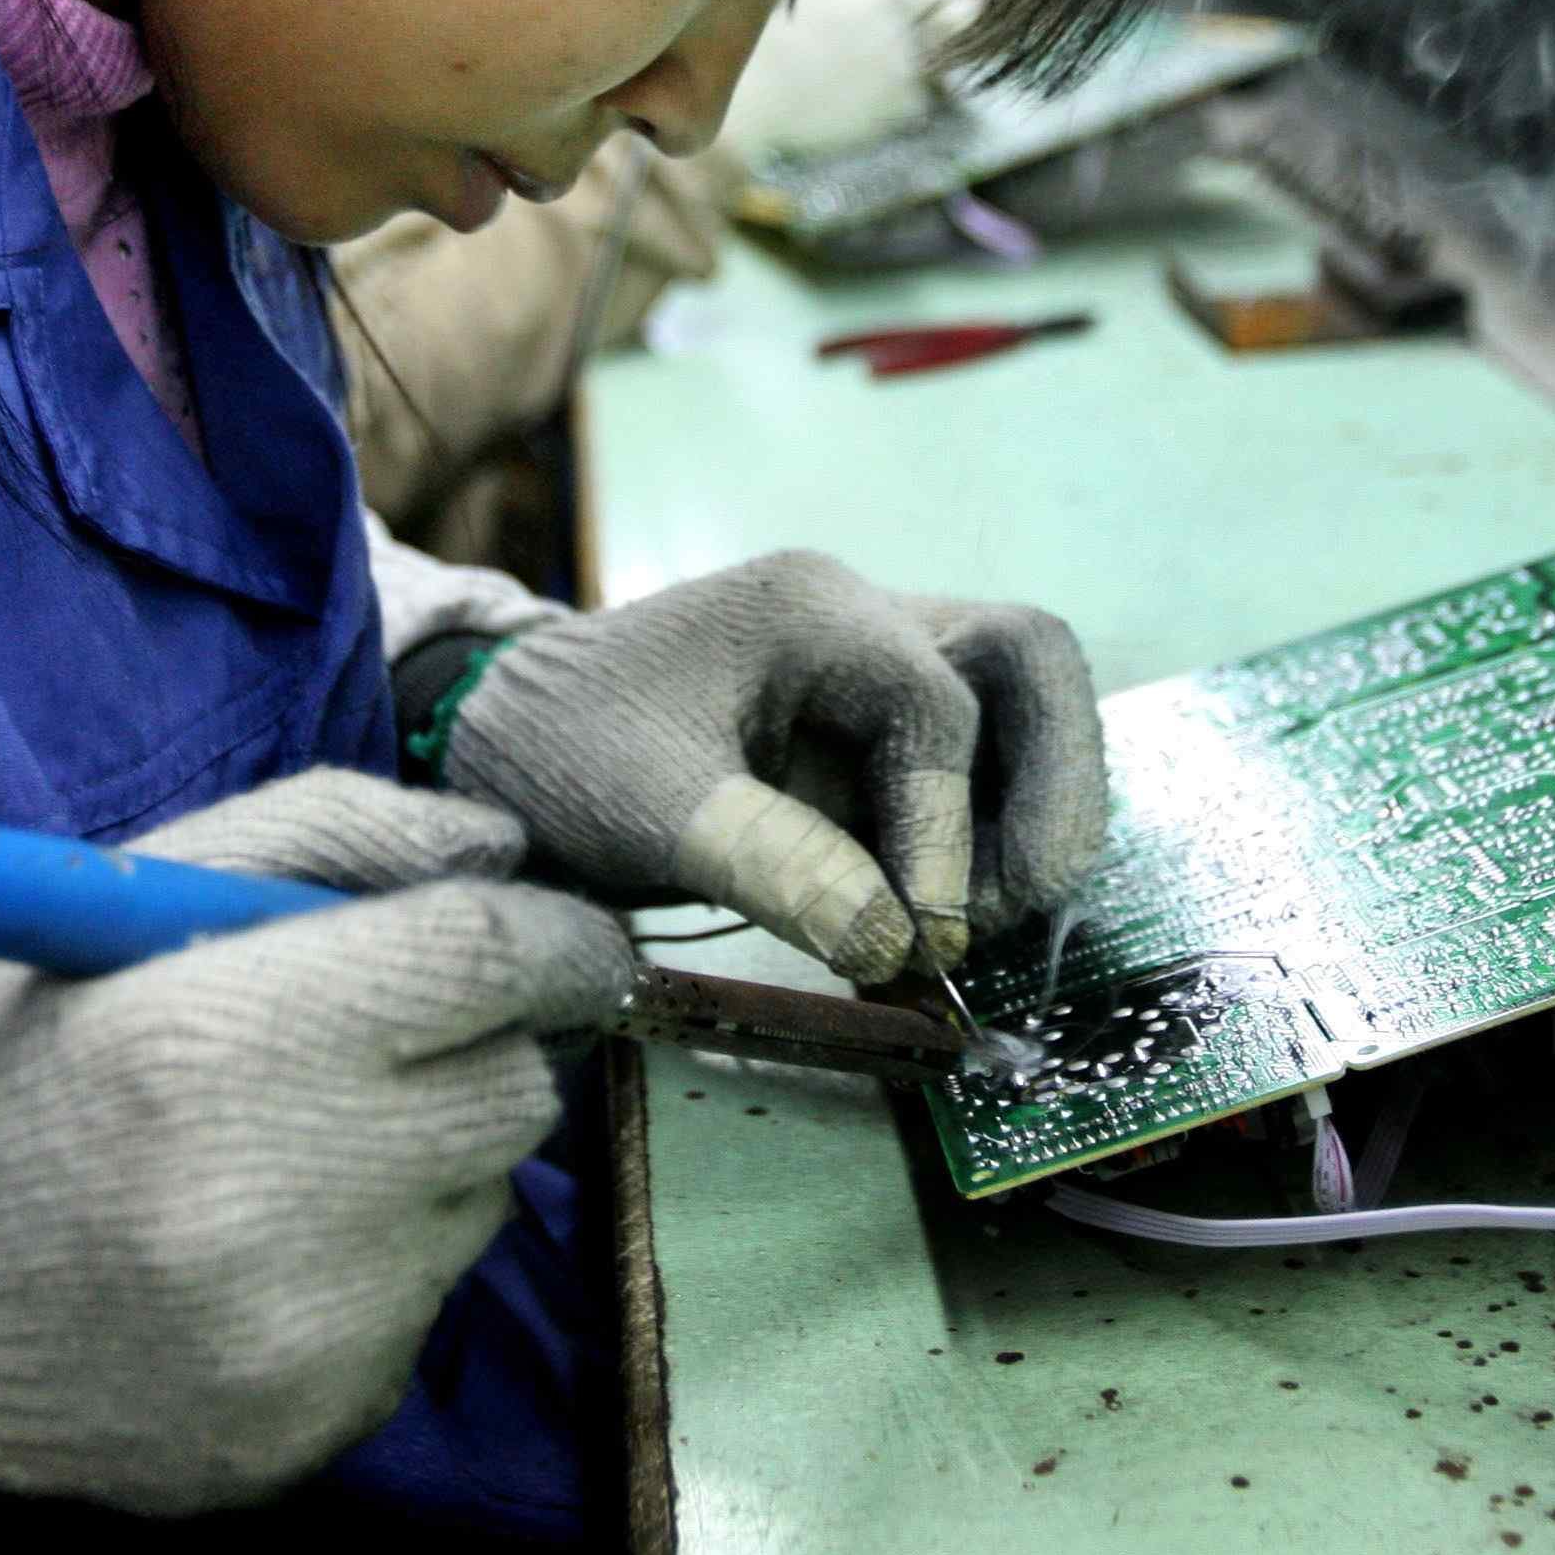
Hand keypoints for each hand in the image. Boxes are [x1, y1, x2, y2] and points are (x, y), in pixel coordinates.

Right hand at [0, 771, 632, 1516]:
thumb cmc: (0, 1066)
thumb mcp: (126, 894)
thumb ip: (324, 832)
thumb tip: (498, 849)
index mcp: (216, 1036)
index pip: (485, 962)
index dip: (553, 934)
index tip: (557, 931)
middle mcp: (275, 1195)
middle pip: (515, 1090)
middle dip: (478, 1044)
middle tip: (383, 1038)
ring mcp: (301, 1332)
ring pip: (479, 1204)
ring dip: (420, 1160)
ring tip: (282, 1152)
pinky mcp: (308, 1426)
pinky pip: (421, 1314)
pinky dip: (374, 1268)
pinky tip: (256, 1252)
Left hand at [438, 553, 1105, 982]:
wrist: (498, 743)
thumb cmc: (561, 754)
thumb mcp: (650, 813)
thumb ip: (776, 867)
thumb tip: (897, 944)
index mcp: (814, 610)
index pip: (938, 708)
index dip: (947, 829)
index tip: (922, 937)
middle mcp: (868, 620)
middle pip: (1029, 664)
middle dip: (1055, 790)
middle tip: (1020, 910)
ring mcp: (879, 672)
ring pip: (1023, 715)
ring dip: (1028, 823)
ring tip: (977, 931)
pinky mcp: (874, 736)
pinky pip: (978, 772)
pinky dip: (984, 845)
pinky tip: (946, 925)